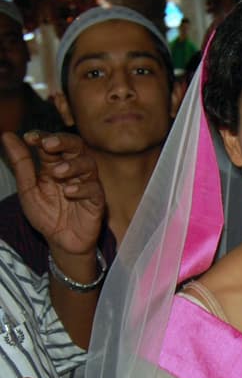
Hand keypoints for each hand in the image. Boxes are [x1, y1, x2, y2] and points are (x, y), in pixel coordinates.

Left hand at [2, 131, 104, 258]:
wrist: (61, 241)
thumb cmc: (47, 215)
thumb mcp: (28, 189)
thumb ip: (21, 164)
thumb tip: (8, 135)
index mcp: (54, 165)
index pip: (52, 144)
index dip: (43, 137)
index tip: (30, 138)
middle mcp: (73, 171)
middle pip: (76, 146)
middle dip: (63, 142)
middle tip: (48, 144)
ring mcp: (87, 184)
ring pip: (88, 165)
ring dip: (73, 165)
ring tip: (57, 172)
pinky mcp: (97, 201)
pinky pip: (94, 190)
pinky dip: (82, 189)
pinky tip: (69, 192)